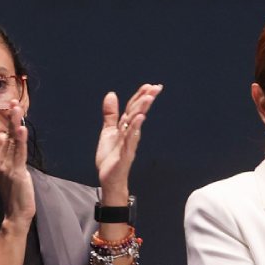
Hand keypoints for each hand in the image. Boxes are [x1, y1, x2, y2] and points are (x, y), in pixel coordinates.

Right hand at [0, 101, 34, 224]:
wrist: (15, 213)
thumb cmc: (16, 194)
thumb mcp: (11, 172)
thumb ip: (9, 156)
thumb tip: (6, 140)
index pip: (6, 137)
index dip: (10, 122)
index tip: (13, 106)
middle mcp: (1, 161)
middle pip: (8, 135)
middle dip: (11, 117)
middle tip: (14, 100)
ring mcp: (7, 166)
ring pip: (13, 141)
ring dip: (15, 123)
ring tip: (16, 108)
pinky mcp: (16, 172)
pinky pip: (19, 153)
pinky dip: (20, 140)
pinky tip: (21, 128)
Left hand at [95, 83, 162, 204]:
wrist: (109, 179)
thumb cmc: (111, 157)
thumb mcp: (108, 131)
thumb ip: (111, 114)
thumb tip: (111, 94)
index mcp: (126, 128)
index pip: (134, 108)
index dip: (141, 96)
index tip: (150, 85)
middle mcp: (130, 133)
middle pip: (138, 113)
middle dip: (146, 100)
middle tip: (156, 88)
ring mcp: (128, 143)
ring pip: (136, 124)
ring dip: (142, 110)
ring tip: (148, 98)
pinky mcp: (125, 154)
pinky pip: (130, 140)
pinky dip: (134, 129)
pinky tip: (139, 118)